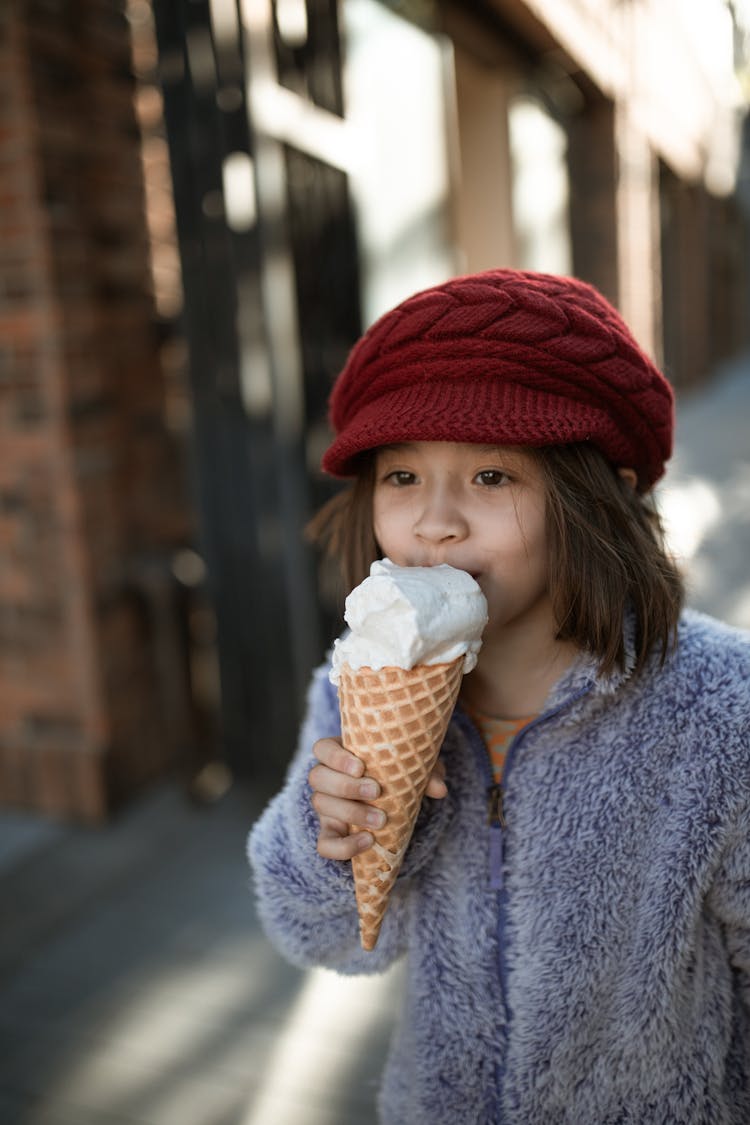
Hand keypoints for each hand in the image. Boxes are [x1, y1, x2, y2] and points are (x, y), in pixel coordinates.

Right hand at [309, 737, 447, 861]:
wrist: (395, 800)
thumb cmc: (399, 773)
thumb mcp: (414, 767)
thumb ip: (426, 772)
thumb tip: (439, 789)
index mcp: (340, 753)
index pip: (322, 748)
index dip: (336, 757)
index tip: (360, 766)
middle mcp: (326, 777)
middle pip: (318, 776)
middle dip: (346, 786)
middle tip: (376, 791)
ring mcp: (326, 806)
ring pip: (321, 804)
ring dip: (351, 813)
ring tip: (381, 820)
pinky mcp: (332, 832)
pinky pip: (325, 844)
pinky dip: (342, 847)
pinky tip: (368, 842)